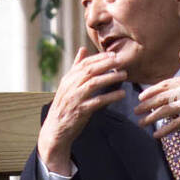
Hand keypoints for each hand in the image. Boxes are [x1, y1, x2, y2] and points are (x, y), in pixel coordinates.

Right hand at [37, 45, 126, 174]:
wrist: (54, 131)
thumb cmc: (64, 106)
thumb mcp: (67, 85)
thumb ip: (76, 68)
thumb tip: (83, 49)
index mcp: (68, 79)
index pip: (84, 63)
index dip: (100, 58)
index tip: (113, 54)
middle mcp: (70, 87)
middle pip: (90, 71)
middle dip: (106, 64)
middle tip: (121, 61)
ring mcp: (74, 99)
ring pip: (93, 83)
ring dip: (110, 78)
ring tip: (124, 75)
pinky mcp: (80, 111)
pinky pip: (97, 101)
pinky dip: (110, 97)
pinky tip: (121, 94)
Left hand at [134, 49, 179, 136]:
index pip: (164, 84)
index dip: (151, 91)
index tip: (141, 96)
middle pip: (161, 98)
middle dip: (146, 105)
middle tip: (136, 110)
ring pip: (164, 111)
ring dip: (151, 118)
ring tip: (141, 123)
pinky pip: (175, 124)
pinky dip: (164, 130)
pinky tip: (156, 134)